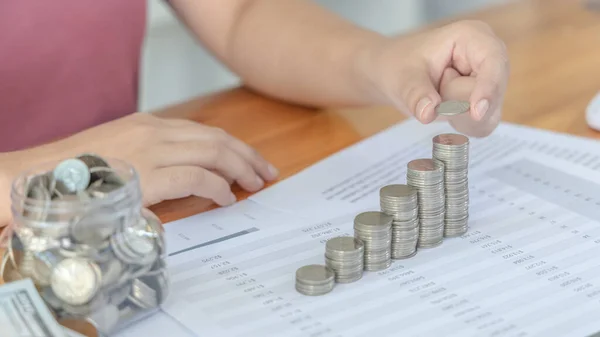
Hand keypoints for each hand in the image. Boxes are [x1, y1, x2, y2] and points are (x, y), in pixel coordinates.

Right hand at [4, 113, 278, 207]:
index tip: (250, 160)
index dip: (232, 146)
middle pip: (216, 138)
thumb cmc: (74, 174)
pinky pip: (196, 177)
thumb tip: (182, 176)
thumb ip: (151, 159)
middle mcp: (154, 131)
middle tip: (266, 171)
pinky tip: (227, 198)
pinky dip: (217, 187)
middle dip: (246, 155)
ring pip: (212, 153)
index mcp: (148, 125)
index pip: (203, 132)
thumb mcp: (119, 155)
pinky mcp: (147, 175)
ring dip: (240, 168)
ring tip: (255, 183)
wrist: (36, 179)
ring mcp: (151, 151)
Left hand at [364, 20, 509, 136]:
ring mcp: (490, 81)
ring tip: (437, 95)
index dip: (489, 87)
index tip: (476, 113)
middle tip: (432, 88)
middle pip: (490, 94)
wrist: (395, 75)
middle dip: (457, 101)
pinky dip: (460, 124)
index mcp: (473, 37)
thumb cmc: (400, 67)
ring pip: (487, 114)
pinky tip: (445, 110)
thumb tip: (428, 113)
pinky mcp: (488, 102)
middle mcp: (489, 57)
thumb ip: (416, 94)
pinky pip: (482, 125)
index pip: (494, 62)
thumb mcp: (402, 78)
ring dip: (457, 114)